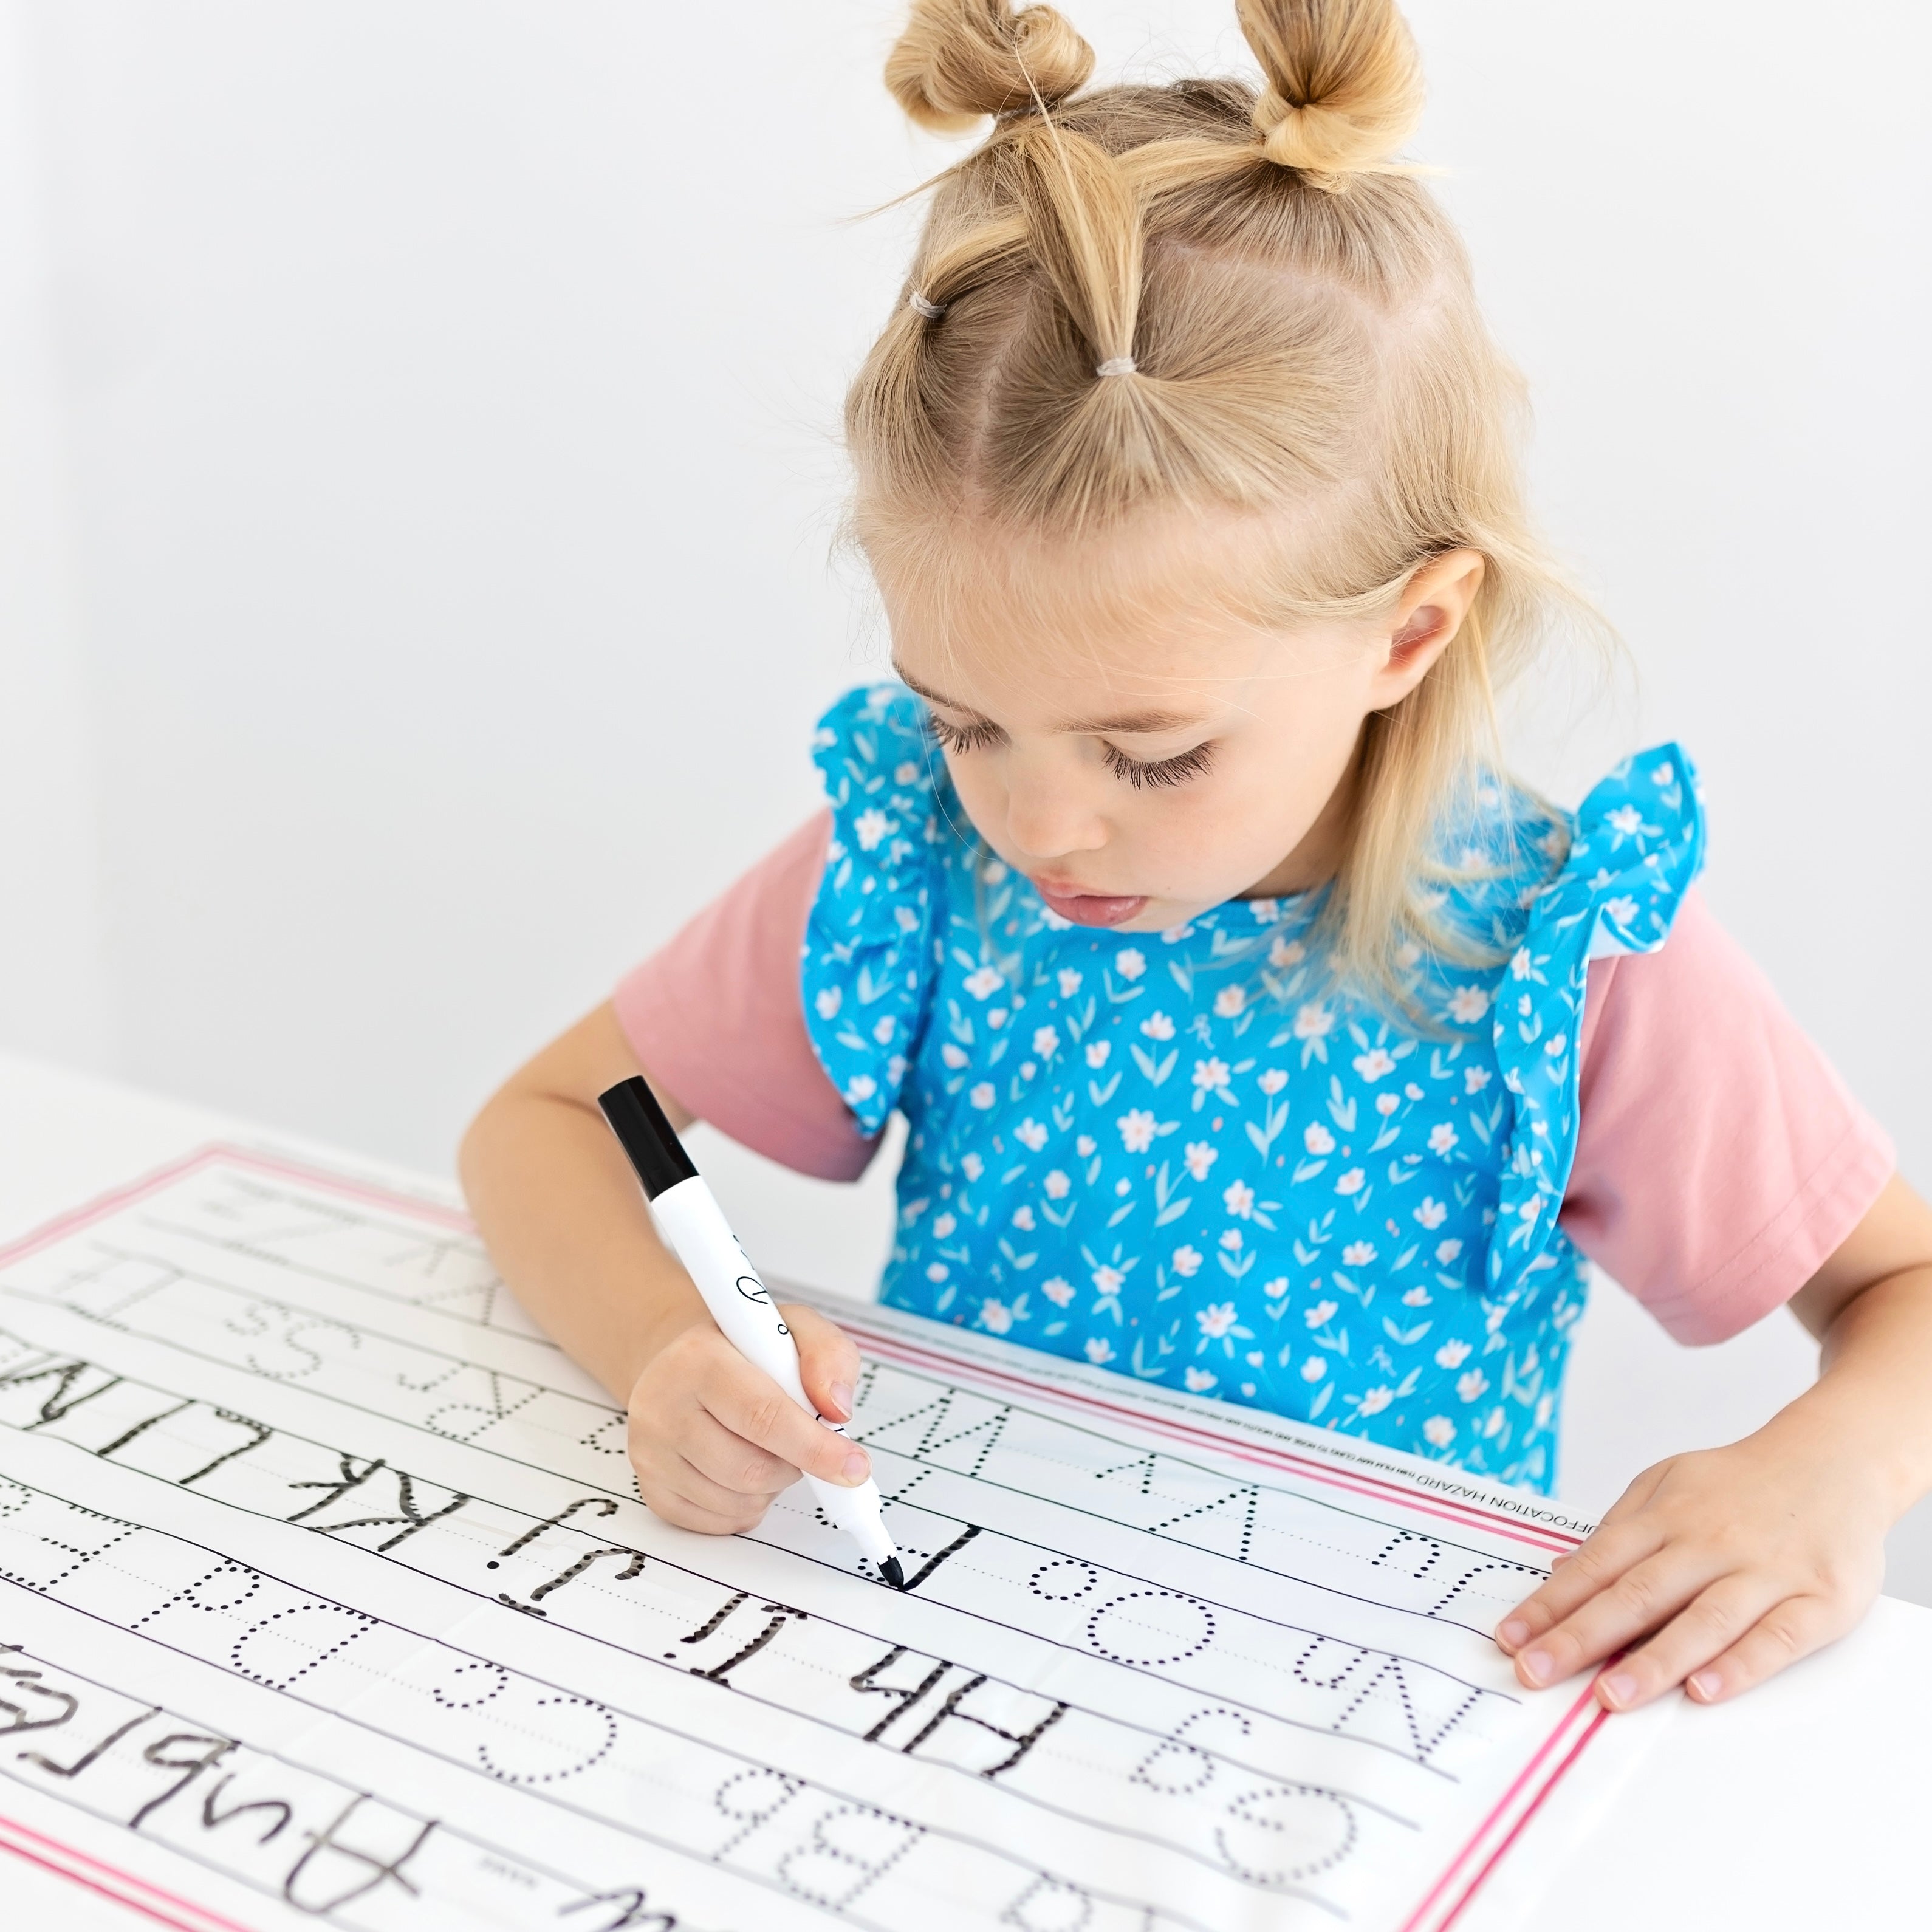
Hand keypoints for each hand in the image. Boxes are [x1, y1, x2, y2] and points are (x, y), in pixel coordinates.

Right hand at [625, 1303, 870, 1533]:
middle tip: (804, 1444)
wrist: (683, 1361)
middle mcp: (662, 1406)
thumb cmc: (745, 1348)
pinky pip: (717, 1523)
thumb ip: (828, 1355)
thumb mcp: (795, 1328)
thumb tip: (837, 1409)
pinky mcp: (650, 1488)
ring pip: (735, 1502)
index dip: (814, 1447)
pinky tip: (745, 1471)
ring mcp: (649, 1452)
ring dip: (772, 1487)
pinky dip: (747, 1507)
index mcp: (699, 1358)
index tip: (854, 1467)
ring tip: (769, 1449)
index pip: (762, 1415)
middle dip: (795, 1466)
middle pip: (749, 1469)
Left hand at [1494, 1423, 1888, 1709]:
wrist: (1834, 1461)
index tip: (1511, 1638)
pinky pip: (1776, 1638)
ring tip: (1610, 1696)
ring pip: (1702, 1621)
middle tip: (1535, 1673)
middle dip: (1580, 1638)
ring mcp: (1765, 1572)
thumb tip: (1561, 1569)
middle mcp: (1709, 1543)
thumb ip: (1619, 1528)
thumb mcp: (1668, 1484)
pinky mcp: (1820, 1600)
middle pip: (1637, 1595)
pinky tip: (1702, 1691)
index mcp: (1666, 1516)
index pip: (1597, 1565)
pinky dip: (1739, 1666)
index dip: (1551, 1604)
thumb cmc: (1737, 1485)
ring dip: (1653, 1661)